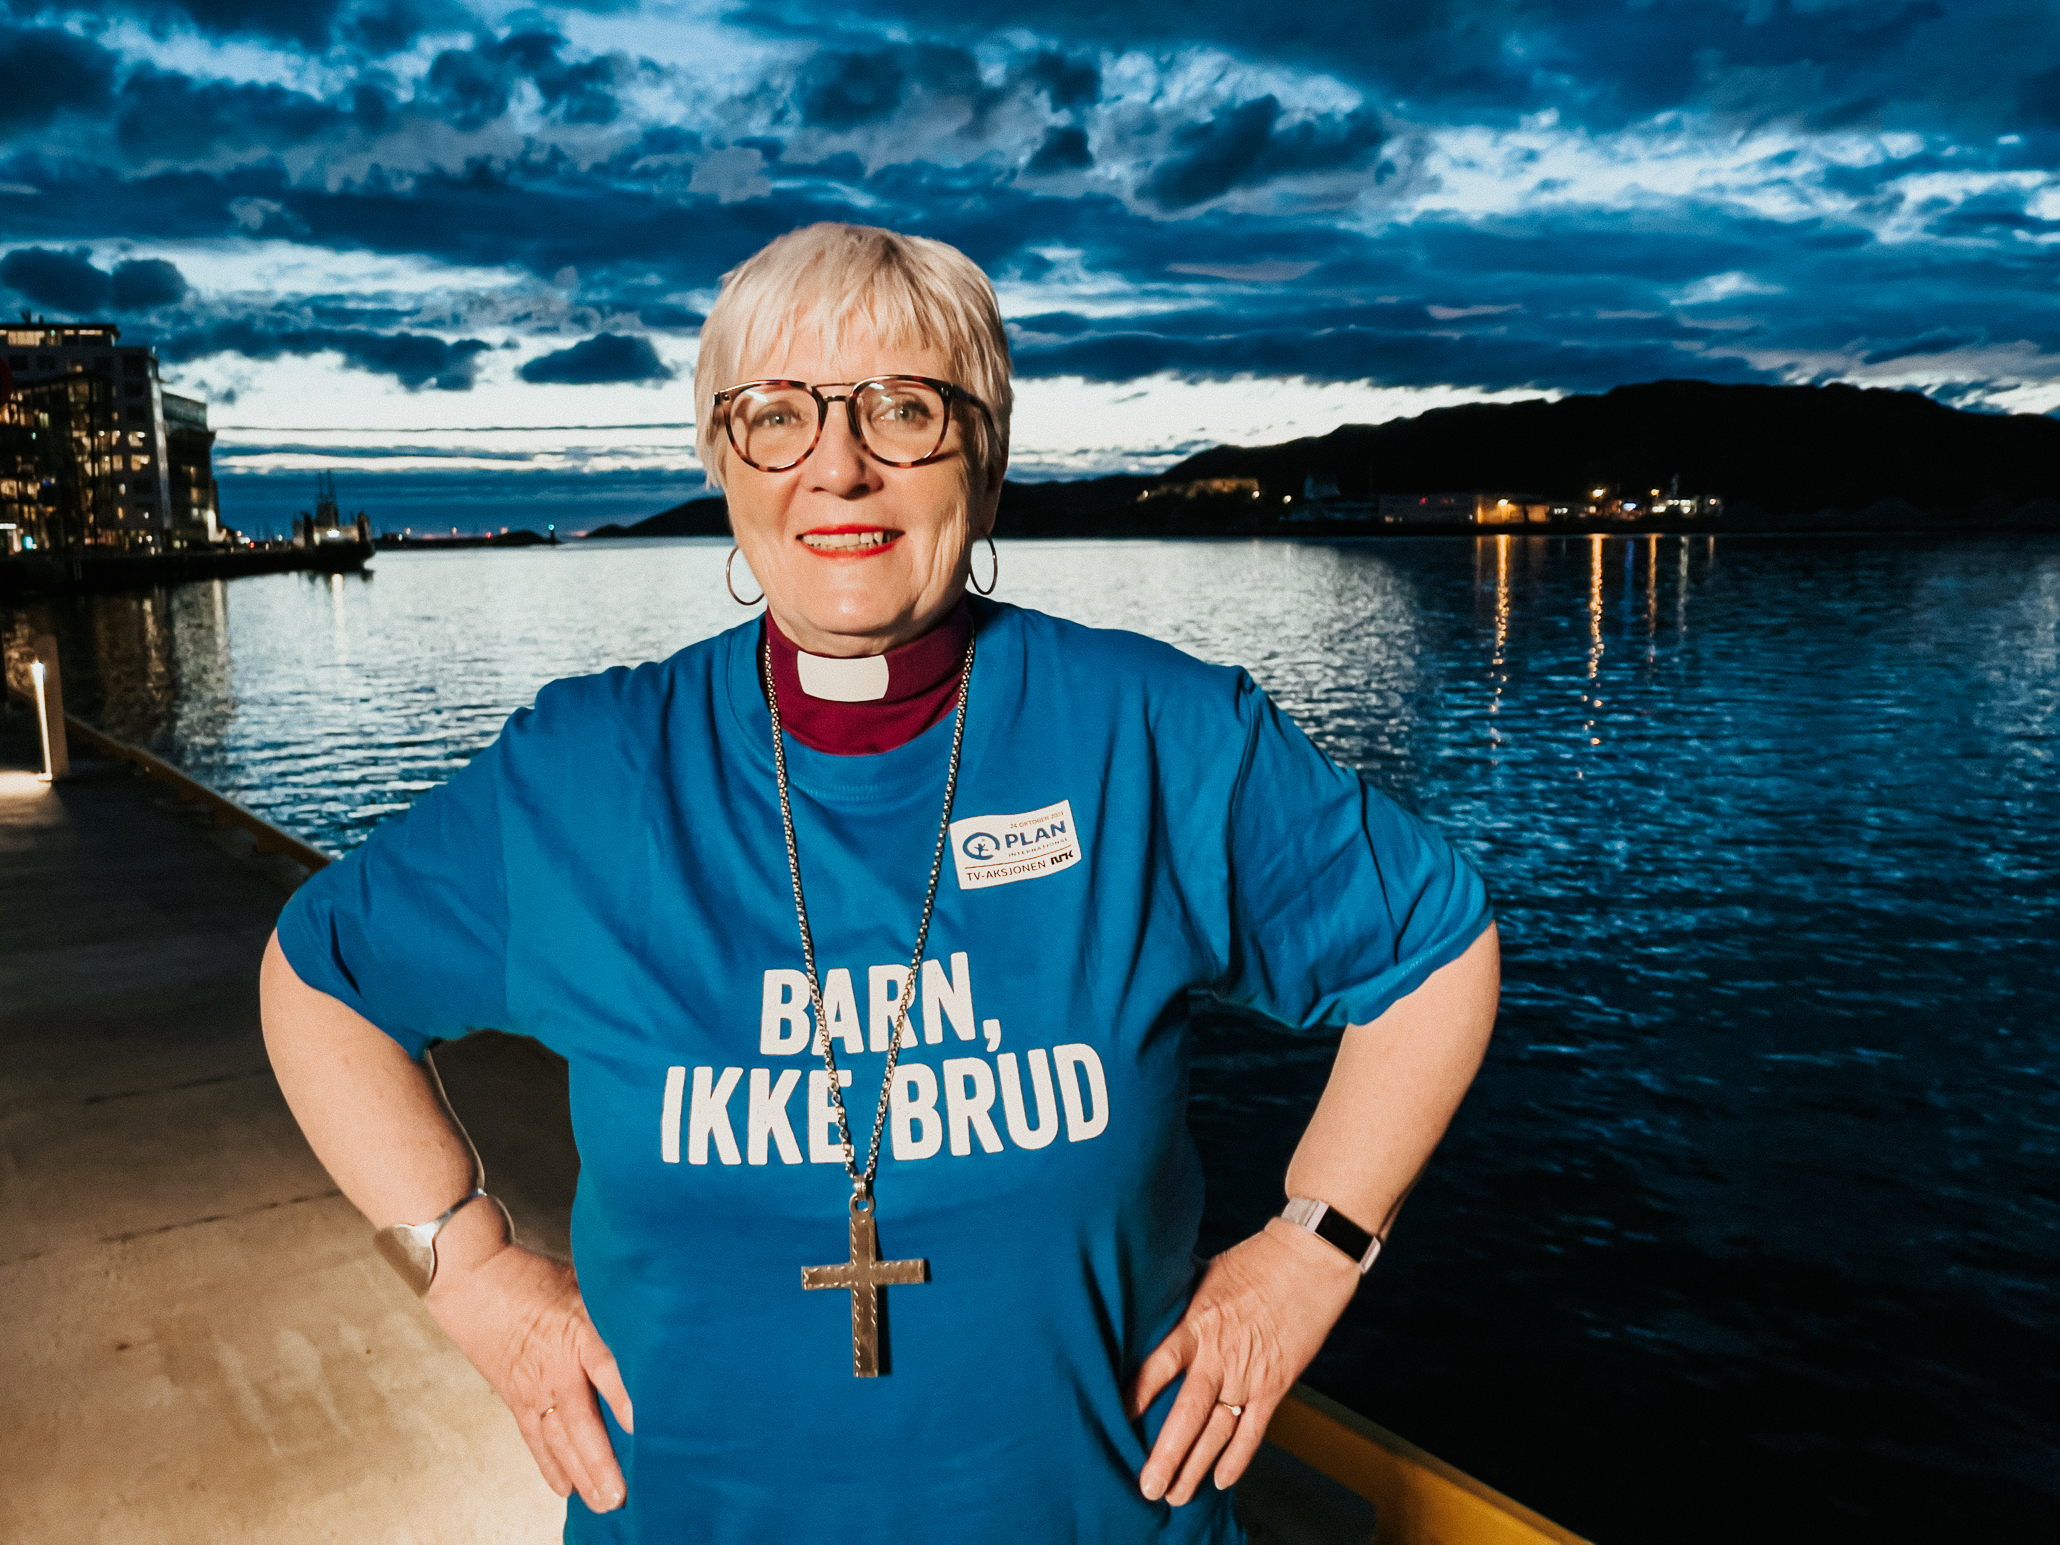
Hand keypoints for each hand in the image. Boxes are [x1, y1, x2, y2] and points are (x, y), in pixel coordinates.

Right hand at [425, 1228, 633, 1514]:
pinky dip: (550, 1466)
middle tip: (623, 1493)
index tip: (643, 1425)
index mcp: (578, 1331)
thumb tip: (663, 1319)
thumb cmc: (535, 1277)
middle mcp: (556, 1367)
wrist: (474, 1281)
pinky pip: (534, 1439)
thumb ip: (615, 1308)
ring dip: (581, 1474)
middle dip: (602, 1460)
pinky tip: (566, 1488)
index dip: (625, 1397)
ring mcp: (533, 1387)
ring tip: (603, 1502)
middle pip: (582, 1421)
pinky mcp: (516, 1398)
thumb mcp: (583, 1281)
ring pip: (559, 1440)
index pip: (607, 1367)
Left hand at [1128, 1219, 1358, 1505]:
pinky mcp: (1276, 1384)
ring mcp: (1249, 1375)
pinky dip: (1238, 1458)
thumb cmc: (1253, 1261)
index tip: (1115, 1421)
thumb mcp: (1203, 1273)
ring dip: (1196, 1466)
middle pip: (1186, 1415)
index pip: (1158, 1368)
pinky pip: (1254, 1430)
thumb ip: (1175, 1297)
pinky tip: (1221, 1480)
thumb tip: (1141, 1297)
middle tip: (1147, 1487)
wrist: (1308, 1262)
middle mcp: (1219, 1357)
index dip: (1136, 1397)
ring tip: (1176, 1495)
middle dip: (1165, 1455)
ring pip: (1217, 1432)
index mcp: (1196, 1325)